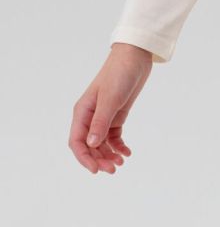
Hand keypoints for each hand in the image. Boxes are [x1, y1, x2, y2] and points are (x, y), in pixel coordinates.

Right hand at [69, 43, 152, 173]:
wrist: (135, 57)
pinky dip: (118, 146)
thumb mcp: (110, 98)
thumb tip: (91, 144)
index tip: (96, 169)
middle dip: (99, 159)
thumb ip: (100, 122)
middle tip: (113, 169)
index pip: (77, 141)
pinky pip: (113, 136)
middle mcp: (90, 116)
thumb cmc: (119, 73)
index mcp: (83, 112)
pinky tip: (127, 153)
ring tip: (120, 163)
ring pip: (101, 144)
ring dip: (108, 155)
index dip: (84, 158)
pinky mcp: (116, 115)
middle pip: (89, 146)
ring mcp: (103, 116)